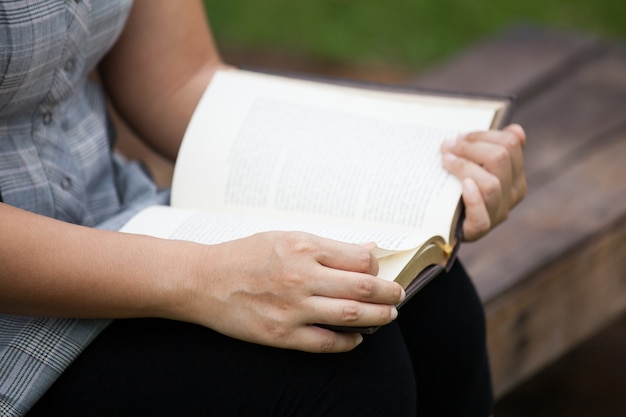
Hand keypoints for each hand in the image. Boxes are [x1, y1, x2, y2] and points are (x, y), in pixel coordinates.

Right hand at [173, 232, 404, 352]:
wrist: (203, 280)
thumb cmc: (245, 255)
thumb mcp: (286, 237)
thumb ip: (328, 246)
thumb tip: (367, 250)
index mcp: (303, 247)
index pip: (360, 259)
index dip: (378, 267)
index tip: (381, 271)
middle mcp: (301, 277)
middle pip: (363, 287)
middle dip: (390, 293)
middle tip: (398, 296)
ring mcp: (291, 308)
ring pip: (351, 315)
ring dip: (378, 317)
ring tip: (389, 315)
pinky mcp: (281, 334)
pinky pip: (326, 343)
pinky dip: (349, 342)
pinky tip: (358, 338)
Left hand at [441, 124, 526, 240]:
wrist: (446, 223)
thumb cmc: (461, 189)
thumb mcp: (479, 167)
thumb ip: (493, 149)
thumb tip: (515, 130)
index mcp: (516, 175)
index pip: (510, 145)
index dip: (483, 136)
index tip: (459, 137)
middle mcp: (513, 194)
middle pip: (500, 159)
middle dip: (470, 148)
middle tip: (447, 147)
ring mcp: (498, 213)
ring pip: (490, 184)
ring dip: (464, 167)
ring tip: (445, 161)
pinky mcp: (480, 230)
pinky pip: (481, 216)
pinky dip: (472, 199)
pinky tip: (463, 186)